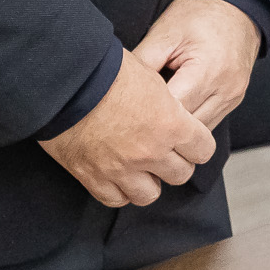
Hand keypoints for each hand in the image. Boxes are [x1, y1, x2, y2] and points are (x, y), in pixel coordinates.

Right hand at [39, 48, 214, 206]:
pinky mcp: (93, 178)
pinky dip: (118, 190)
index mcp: (171, 124)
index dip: (197, 143)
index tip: (189, 139)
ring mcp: (122, 169)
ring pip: (149, 194)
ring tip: (139, 167)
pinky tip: (116, 176)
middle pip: (180, 175)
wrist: (65, 82)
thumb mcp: (149, 74)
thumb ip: (165, 99)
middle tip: (164, 151)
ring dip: (148, 182)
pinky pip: (115, 199)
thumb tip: (169, 106)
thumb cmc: (106, 70)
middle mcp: (151, 152)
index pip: (203, 150)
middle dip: (175, 163)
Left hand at [134, 0, 262, 129]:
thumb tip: (119, 89)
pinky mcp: (234, 100)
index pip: (173, 111)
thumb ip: (143, 63)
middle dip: (161, 126)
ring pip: (199, 132)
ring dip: (177, 129)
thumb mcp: (165, 32)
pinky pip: (209, 123)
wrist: (236, 6)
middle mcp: (226, 89)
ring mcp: (233, 97)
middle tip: (134, 121)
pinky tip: (174, 113)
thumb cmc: (199, 14)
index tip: (127, 114)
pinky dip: (191, 122)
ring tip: (153, 118)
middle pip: (188, 128)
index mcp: (208, 70)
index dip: (148, 115)